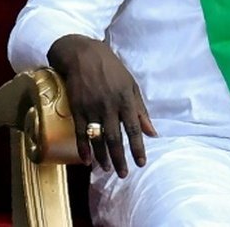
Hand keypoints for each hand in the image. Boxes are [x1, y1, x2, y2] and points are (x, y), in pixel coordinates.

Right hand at [48, 34, 156, 177]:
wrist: (83, 55)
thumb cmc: (112, 70)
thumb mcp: (131, 85)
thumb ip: (141, 110)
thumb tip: (152, 132)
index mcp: (126, 99)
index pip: (134, 129)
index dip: (137, 147)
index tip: (141, 163)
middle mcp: (109, 106)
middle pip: (115, 138)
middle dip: (120, 158)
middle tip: (123, 174)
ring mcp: (91, 108)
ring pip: (97, 138)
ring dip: (102, 157)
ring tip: (107, 169)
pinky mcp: (76, 108)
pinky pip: (79, 132)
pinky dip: (83, 148)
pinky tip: (86, 161)